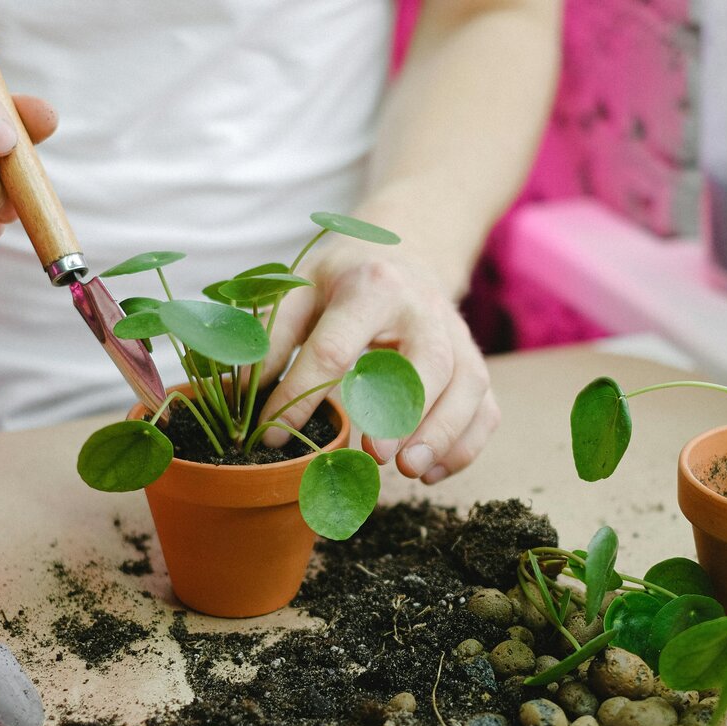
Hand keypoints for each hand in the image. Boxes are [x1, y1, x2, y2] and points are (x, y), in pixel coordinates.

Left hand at [258, 239, 498, 483]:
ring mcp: (459, 338)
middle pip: (427, 362)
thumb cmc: (344, 282)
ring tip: (409, 471)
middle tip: (376, 455)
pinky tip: (431, 473)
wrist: (408, 252)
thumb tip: (240, 393)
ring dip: (442, 433)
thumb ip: (271, 336)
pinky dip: (465, 445)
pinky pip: (486, 410)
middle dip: (405, 412)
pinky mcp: (476, 365)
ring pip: (467, 387)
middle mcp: (425, 310)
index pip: (336, 347)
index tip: (271, 435)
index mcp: (372, 286)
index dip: (301, 394)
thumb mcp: (300, 289)